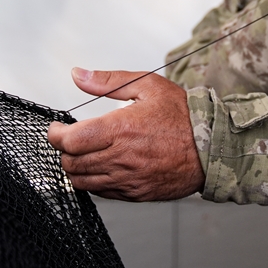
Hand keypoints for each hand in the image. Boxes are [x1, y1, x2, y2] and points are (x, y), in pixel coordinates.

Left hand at [46, 68, 204, 200]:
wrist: (213, 147)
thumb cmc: (183, 116)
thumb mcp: (147, 86)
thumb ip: (108, 81)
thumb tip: (77, 75)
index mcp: (121, 129)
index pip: (70, 140)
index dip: (55, 135)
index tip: (57, 128)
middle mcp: (122, 157)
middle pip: (71, 163)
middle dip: (64, 150)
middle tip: (71, 139)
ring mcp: (128, 179)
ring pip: (82, 182)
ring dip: (76, 167)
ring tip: (85, 152)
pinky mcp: (136, 193)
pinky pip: (102, 193)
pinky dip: (94, 181)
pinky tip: (103, 165)